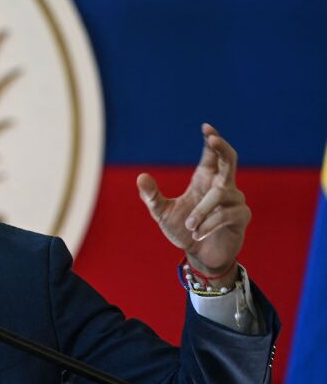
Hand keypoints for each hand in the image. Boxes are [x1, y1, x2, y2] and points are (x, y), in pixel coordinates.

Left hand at [137, 124, 249, 287]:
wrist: (200, 255)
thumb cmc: (184, 230)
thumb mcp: (162, 213)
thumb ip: (151, 196)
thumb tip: (140, 176)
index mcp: (205, 179)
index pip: (212, 154)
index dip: (212, 139)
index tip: (206, 127)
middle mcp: (223, 185)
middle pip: (230, 159)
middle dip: (222, 147)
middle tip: (212, 138)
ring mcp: (235, 200)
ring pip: (220, 195)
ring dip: (201, 211)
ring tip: (190, 225)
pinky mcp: (242, 217)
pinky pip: (226, 214)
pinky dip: (209, 224)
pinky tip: (198, 233)